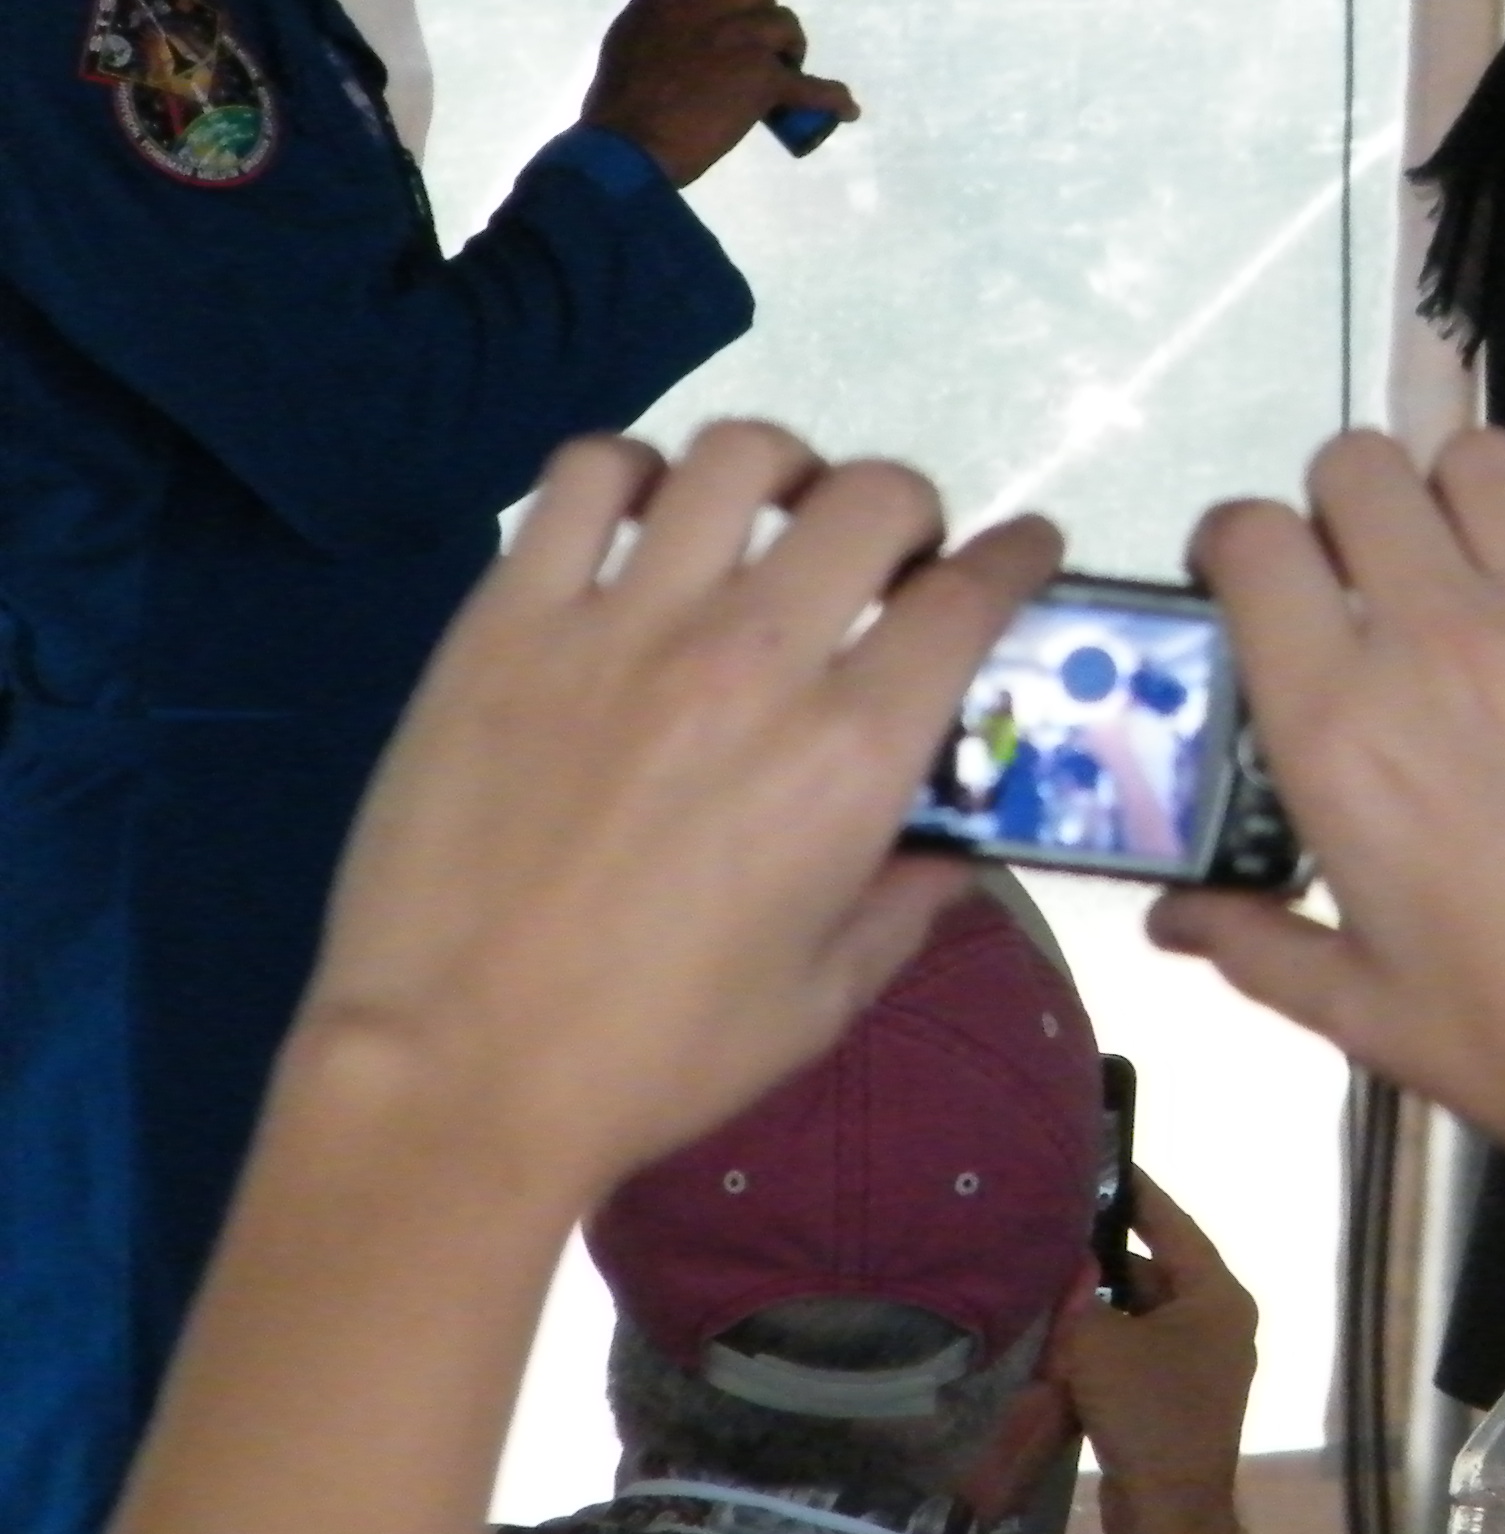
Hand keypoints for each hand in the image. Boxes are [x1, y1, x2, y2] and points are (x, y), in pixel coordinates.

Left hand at [298, 422, 1057, 1197]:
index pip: (972, 594)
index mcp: (851, 753)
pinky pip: (584, 479)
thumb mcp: (824, 998)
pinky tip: (641, 522)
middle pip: (875, 496)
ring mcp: (623, 626)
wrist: (454, 1075)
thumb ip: (907, 903)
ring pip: (737, 458)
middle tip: (886, 557)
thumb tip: (954, 849)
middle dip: (910, 511)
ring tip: (769, 518)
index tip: (1021, 556)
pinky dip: (631, 473)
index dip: (1019, 557)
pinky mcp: (509, 622)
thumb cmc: (657, 1055)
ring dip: (784, 472)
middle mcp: (755, 659)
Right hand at [580, 0, 858, 186]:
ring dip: (788, 48)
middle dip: (762, 12)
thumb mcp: (629, 38)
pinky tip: (844, 109)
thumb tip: (682, 18)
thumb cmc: (619, 102)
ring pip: (787, 25)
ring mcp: (742, 42)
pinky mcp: (765, 81)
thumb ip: (662, 19)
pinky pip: (814, 87)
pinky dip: (833, 100)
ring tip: (782, 72)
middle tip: (756, 42)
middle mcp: (710, 9)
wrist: (630, 146)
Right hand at [1060, 1169, 1259, 1533]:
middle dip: (1108, 1261)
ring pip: (1144, 1320)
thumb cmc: (1145, 1411)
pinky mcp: (1180, 1404)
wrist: (1169, 1512)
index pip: (1175, 1225)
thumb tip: (1076, 1277)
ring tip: (1052, 1285)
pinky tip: (1063, 1346)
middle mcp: (1221, 1323)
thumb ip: (1080, 1300)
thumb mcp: (1098, 1344)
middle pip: (1157, 1274)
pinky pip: (1140, 1359)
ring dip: (1102, 1311)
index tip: (1109, 1165)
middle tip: (1061, 1234)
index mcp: (1218, 1295)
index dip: (1140, 1195)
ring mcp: (1205, 1367)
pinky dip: (1107, 1351)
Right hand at [1148, 429, 1504, 1186]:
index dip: (1244, 541)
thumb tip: (1167, 915)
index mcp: (1340, 726)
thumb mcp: (1365, 1013)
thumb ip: (1256, 945)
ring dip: (1468, 495)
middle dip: (1349, 502)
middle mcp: (1440, 637)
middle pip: (1361, 467)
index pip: (1253, 540)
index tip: (1262, 574)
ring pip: (1487, 458)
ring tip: (1490, 562)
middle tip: (1376, 568)